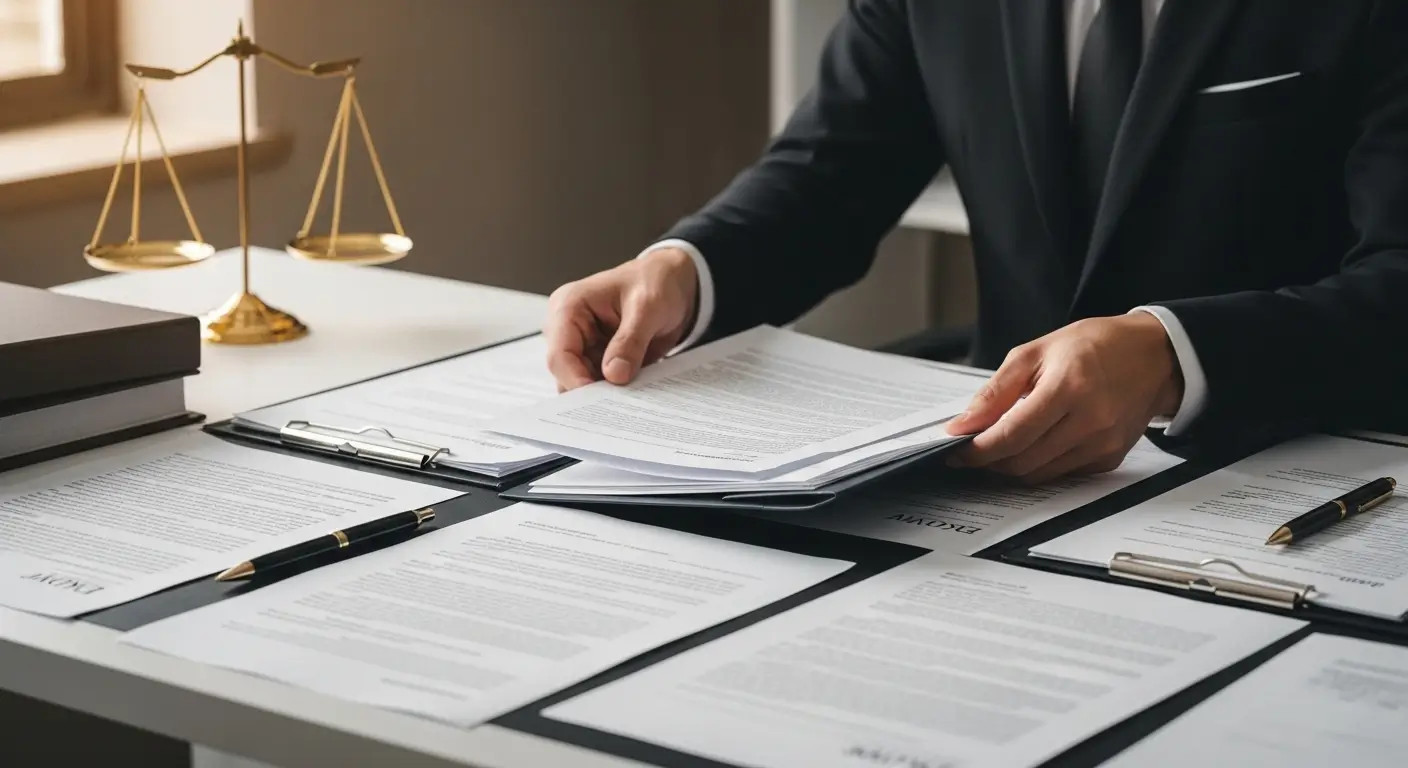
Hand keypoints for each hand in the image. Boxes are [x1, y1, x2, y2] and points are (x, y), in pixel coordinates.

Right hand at [543, 247, 698, 390]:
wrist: (674, 285)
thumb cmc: (655, 282)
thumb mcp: (648, 307)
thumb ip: (630, 340)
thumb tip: (614, 374)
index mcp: (569, 307)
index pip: (560, 354)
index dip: (576, 381)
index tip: (600, 401)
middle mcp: (570, 329)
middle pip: (567, 374)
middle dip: (591, 392)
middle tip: (617, 409)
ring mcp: (584, 347)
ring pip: (583, 384)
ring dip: (605, 396)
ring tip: (630, 403)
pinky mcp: (600, 360)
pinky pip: (602, 385)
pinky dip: (617, 394)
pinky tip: (634, 398)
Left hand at [944, 313, 1182, 483]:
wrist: (1153, 355)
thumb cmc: (1094, 346)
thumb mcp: (1035, 352)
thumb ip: (996, 392)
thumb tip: (964, 424)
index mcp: (1068, 387)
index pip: (1011, 435)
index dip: (977, 449)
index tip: (955, 450)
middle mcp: (1091, 420)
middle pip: (1022, 461)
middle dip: (989, 461)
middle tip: (972, 450)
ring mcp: (1103, 443)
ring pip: (1040, 474)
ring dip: (1010, 467)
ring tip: (997, 448)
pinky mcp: (1110, 458)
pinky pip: (1062, 474)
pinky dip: (1038, 465)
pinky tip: (1032, 446)